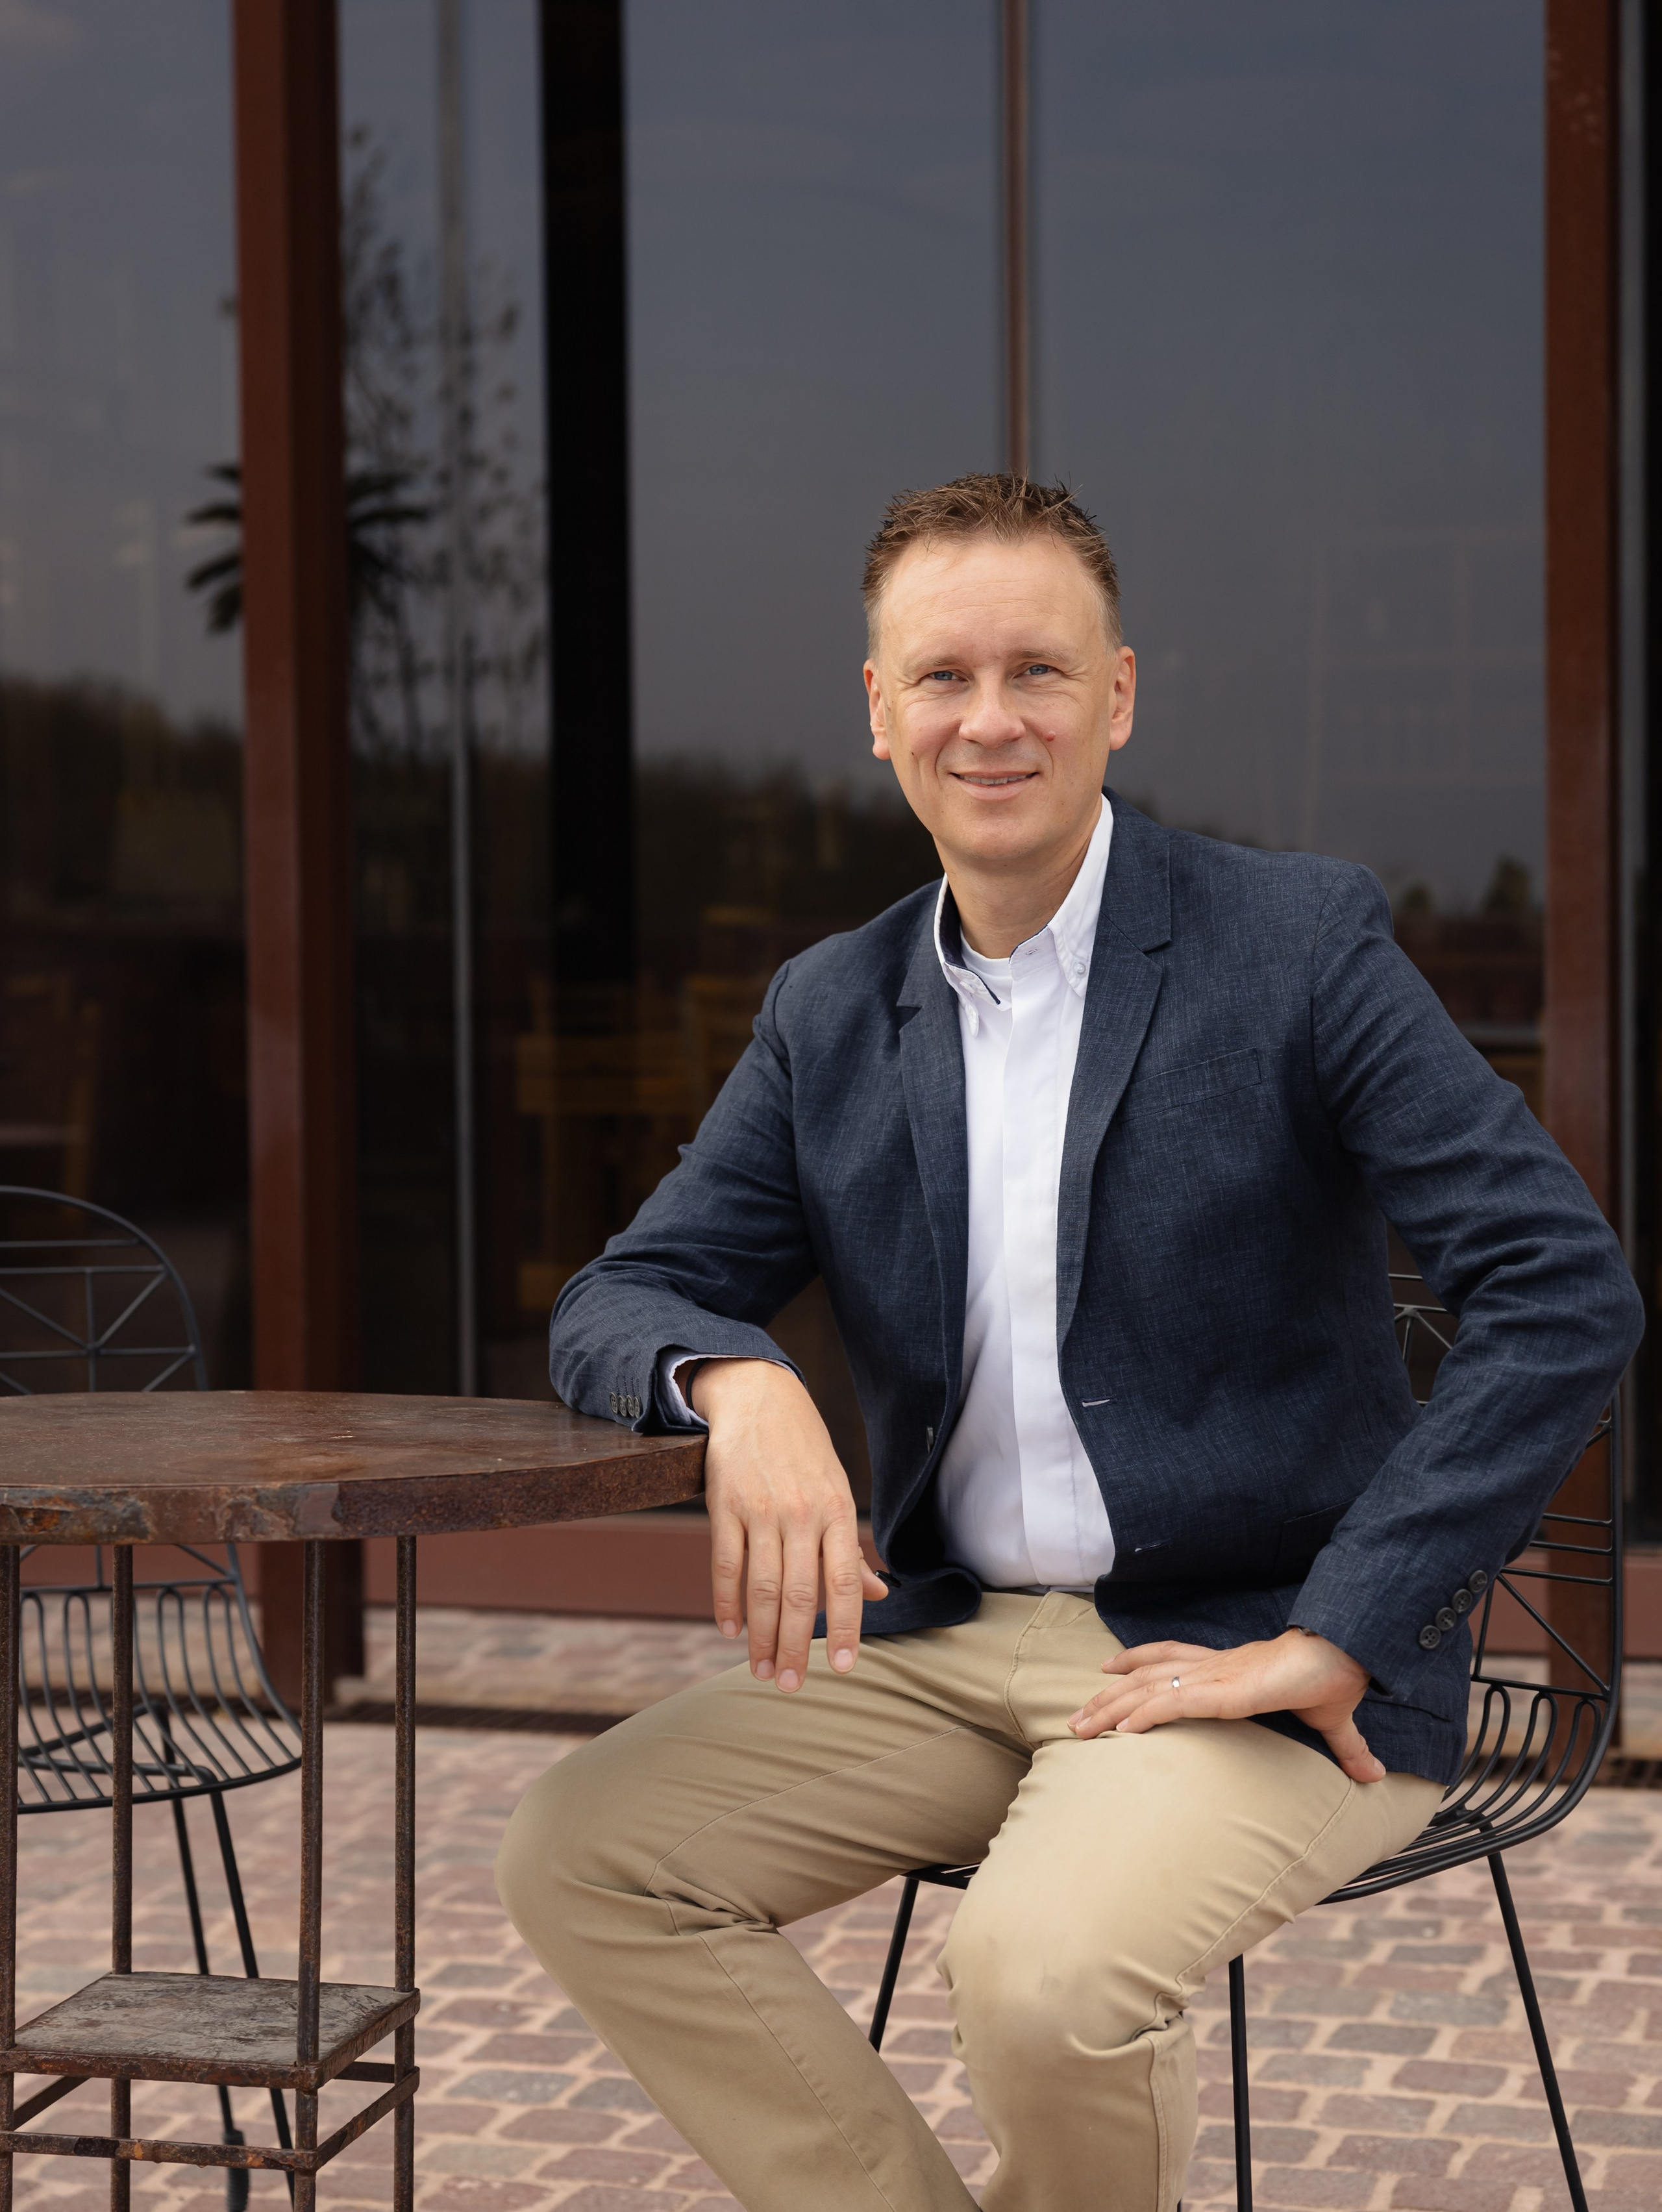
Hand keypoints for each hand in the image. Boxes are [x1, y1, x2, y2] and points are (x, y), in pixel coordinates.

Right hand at [689, 1359, 887, 1692]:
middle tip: (788, 1685)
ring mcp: (761, 1509)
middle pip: (799, 1594)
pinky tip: (731, 1630)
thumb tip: (880, 1595)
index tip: (843, 1668)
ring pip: (761, 1587)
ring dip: (760, 1636)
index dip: (846, 1627)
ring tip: (759, 1669)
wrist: (758, 1396)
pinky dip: (727, 1602)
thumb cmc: (805, 1451)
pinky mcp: (725, 1504)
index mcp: (837, 1512)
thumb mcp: (837, 1492)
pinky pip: (726, 1564)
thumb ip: (852, 1549)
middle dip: (794, 1646)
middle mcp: (802, 1513)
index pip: (845, 1581)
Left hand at [1066, 1630, 1383, 1783]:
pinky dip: (1140, 1714)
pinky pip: (1168, 1704)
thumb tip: (1374, 1775)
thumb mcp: (1332, 1720)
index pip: (1171, 1658)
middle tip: (1075, 1717)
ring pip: (1145, 1689)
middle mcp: (1211, 1669)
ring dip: (1109, 1708)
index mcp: (1230, 1669)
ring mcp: (1212, 1678)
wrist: (1342, 1657)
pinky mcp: (1219, 1693)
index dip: (1138, 1662)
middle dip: (1107, 1696)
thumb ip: (1344, 1747)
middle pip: (1144, 1676)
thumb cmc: (1333, 1678)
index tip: (1108, 1668)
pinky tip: (1118, 1728)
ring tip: (1078, 1727)